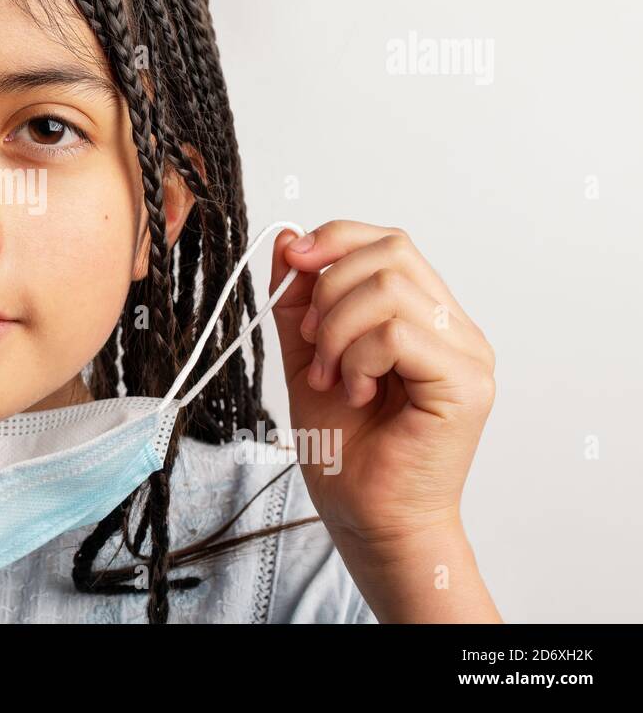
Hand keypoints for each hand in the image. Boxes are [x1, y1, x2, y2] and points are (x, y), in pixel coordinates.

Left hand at [268, 220, 495, 547]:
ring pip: (390, 289)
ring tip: (333, 378)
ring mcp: (468, 354)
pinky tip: (357, 393)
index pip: (389, 242)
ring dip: (338, 332)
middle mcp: (455, 328)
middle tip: (312, 346)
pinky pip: (398, 333)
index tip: (294, 259)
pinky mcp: (465, 383)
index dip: (336, 238)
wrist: (366, 518)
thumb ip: (299, 300)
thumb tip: (289, 239)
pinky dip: (358, 359)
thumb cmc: (346, 449)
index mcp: (424, 316)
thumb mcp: (306, 356)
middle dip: (329, 290)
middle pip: (391, 252)